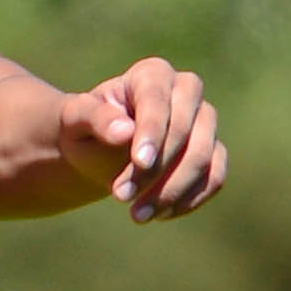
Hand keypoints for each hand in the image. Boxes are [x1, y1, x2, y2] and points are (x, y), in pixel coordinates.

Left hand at [61, 58, 227, 223]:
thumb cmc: (85, 127)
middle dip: (155, 169)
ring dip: (172, 191)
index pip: (158, 100)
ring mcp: (205, 121)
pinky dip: (189, 200)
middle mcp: (186, 91)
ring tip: (138, 215)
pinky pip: (215, 177)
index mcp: (152, 75)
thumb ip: (94, 117)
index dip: (152, 131)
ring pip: (203, 157)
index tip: (140, 162)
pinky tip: (160, 215)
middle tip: (120, 197)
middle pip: (185, 130)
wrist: (98, 150)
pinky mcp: (214, 152)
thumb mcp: (75, 119)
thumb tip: (125, 131)